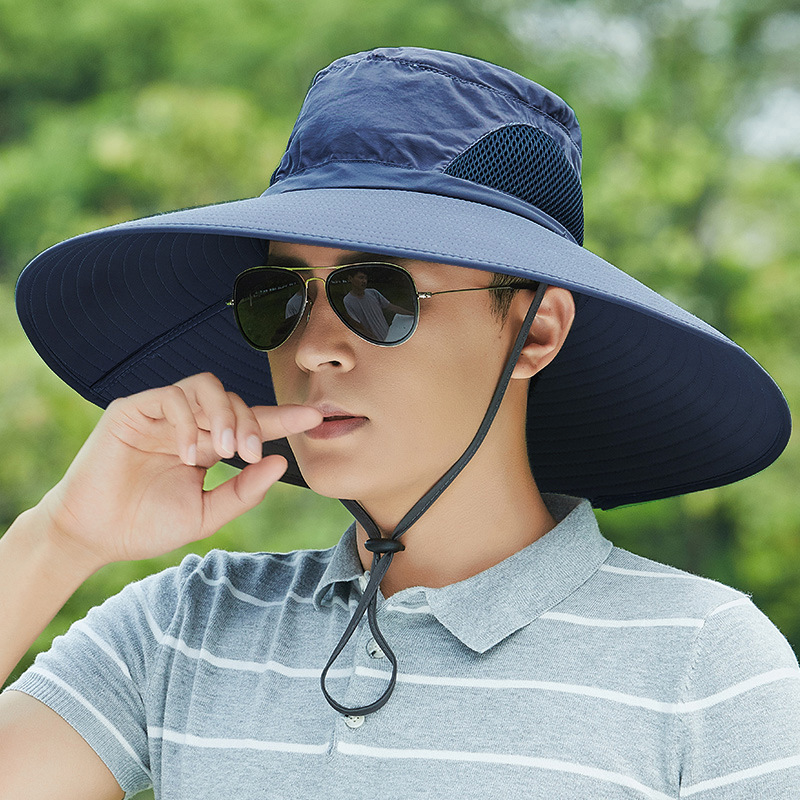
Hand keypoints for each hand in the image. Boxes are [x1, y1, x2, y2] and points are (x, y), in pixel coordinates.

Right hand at [35, 373, 321, 568]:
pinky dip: (187, 421)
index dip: (283, 418)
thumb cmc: (147, 525)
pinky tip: (189, 454)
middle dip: (252, 422)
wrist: (95, 536)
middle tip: (251, 453)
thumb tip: (281, 463)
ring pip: (206, 387)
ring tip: (227, 450)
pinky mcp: (133, 409)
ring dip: (225, 415)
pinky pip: (171, 397)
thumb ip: (243, 492)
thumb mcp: (206, 514)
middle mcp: (188, 424)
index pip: (252, 422)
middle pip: (234, 400)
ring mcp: (161, 414)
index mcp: (208, 445)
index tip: (316, 417)